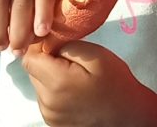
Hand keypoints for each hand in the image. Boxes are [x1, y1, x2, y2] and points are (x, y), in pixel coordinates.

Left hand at [23, 42, 142, 126]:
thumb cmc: (116, 83)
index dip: (39, 44)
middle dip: (46, 59)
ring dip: (50, 74)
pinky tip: (74, 87)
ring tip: (74, 72)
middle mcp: (47, 102)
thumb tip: (49, 43)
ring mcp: (49, 115)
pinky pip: (45, 98)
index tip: (55, 38)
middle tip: (69, 54)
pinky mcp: (53, 122)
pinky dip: (54, 88)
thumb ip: (69, 46)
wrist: (127, 116)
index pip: (29, 58)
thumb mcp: (97, 55)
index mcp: (57, 83)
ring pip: (38, 84)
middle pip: (32, 71)